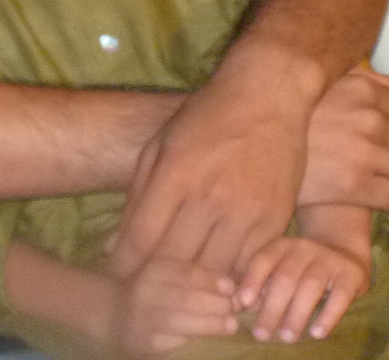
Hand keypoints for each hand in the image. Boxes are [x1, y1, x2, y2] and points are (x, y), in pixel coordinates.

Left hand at [111, 50, 313, 279]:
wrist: (266, 97)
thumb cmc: (204, 119)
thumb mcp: (158, 146)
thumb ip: (136, 197)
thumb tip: (113, 247)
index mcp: (174, 175)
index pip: (142, 239)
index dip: (125, 267)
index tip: (117, 277)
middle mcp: (210, 196)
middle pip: (176, 262)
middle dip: (155, 282)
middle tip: (143, 292)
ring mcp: (246, 211)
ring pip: (213, 271)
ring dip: (193, 287)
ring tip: (176, 292)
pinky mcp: (275, 221)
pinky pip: (248, 266)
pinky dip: (229, 280)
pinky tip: (214, 283)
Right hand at [111, 257, 239, 358]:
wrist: (113, 315)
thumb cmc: (151, 294)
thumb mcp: (167, 277)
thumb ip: (196, 280)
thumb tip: (232, 288)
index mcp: (154, 271)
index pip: (186, 273)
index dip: (212, 281)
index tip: (232, 288)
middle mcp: (146, 292)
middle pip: (186, 297)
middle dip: (215, 304)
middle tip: (235, 309)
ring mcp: (144, 318)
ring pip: (181, 321)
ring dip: (210, 323)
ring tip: (230, 325)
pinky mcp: (147, 342)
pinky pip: (174, 341)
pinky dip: (194, 340)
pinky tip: (209, 341)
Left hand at [236, 233, 368, 342]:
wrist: (345, 251)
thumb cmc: (303, 268)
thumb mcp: (282, 269)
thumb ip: (263, 285)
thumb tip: (242, 304)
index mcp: (282, 246)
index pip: (263, 261)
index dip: (252, 280)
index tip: (243, 303)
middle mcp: (303, 249)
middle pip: (285, 278)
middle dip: (272, 308)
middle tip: (261, 334)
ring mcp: (329, 261)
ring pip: (310, 286)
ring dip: (297, 314)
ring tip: (287, 338)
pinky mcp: (351, 275)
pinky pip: (340, 297)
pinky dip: (328, 316)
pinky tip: (317, 334)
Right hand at [298, 69, 388, 213]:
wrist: (252, 155)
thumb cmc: (286, 118)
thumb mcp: (318, 87)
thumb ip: (356, 79)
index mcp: (360, 89)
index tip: (375, 139)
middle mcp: (368, 117)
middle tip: (370, 161)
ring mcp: (364, 151)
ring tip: (373, 179)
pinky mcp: (356, 185)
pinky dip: (386, 199)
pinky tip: (365, 196)